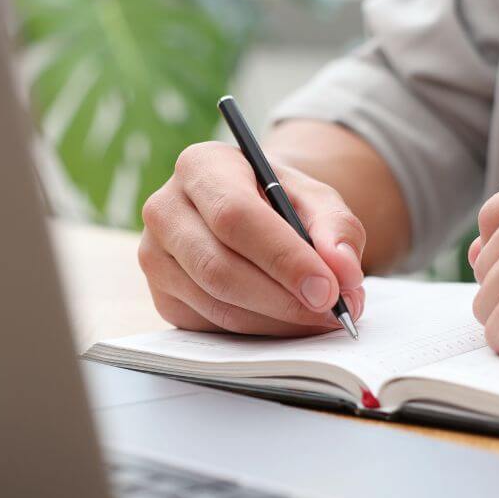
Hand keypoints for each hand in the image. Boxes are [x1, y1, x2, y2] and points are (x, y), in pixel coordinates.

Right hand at [138, 141, 365, 335]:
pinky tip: (289, 320)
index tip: (327, 289)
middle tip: (332, 312)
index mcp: (200, 166)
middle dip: (283, 298)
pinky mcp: (162, 296)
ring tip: (321, 316)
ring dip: (277, 320)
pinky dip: (260, 331)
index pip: (235, 216)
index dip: (283, 258)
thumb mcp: (316, 199)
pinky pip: (213, 326)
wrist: (249, 213)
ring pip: (217, 304)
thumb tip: (343, 270)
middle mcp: (165, 209)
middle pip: (219, 267)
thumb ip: (337, 228)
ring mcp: (155, 256)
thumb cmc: (281, 201)